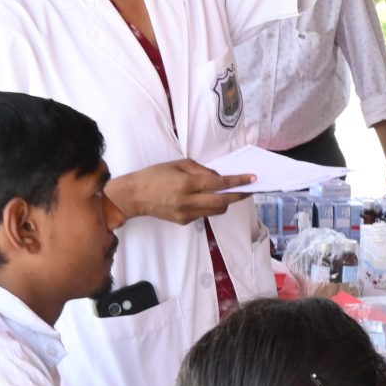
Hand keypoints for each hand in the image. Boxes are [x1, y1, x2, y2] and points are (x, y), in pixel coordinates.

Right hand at [108, 159, 252, 224]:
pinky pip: (204, 214)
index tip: (251, 179)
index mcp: (186, 183)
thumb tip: (219, 177)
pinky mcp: (184, 222)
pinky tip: (204, 198)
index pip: (219, 183)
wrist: (134, 196)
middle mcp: (188, 201)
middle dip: (239, 196)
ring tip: (228, 192)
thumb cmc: (154, 175)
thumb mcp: (178, 164)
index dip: (237, 181)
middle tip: (249, 190)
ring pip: (216, 211)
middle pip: (222, 202)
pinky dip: (209, 205)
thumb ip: (201, 170)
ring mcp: (186, 214)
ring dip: (225, 202)